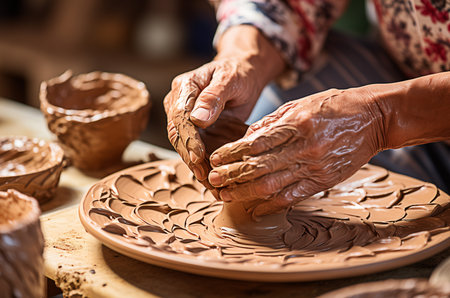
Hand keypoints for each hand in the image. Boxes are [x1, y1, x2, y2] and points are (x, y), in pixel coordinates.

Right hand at [164, 25, 284, 190]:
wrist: (244, 73)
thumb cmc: (239, 72)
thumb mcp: (230, 79)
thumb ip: (214, 97)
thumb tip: (197, 119)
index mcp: (184, 88)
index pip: (180, 117)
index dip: (188, 138)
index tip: (198, 156)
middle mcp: (179, 104)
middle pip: (178, 135)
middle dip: (190, 157)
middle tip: (205, 176)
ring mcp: (185, 119)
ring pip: (184, 146)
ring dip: (196, 165)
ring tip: (210, 183)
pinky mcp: (196, 130)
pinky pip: (196, 149)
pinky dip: (204, 164)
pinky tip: (214, 179)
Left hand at [208, 87, 384, 214]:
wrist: (374, 119)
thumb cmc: (335, 106)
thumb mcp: (301, 104)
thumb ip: (272, 122)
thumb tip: (245, 138)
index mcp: (296, 123)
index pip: (255, 142)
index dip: (232, 152)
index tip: (216, 158)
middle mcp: (303, 147)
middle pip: (258, 166)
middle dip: (232, 174)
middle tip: (212, 179)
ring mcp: (314, 167)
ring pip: (272, 185)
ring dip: (245, 192)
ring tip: (225, 195)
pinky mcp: (324, 181)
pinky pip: (293, 197)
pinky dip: (272, 204)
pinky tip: (255, 208)